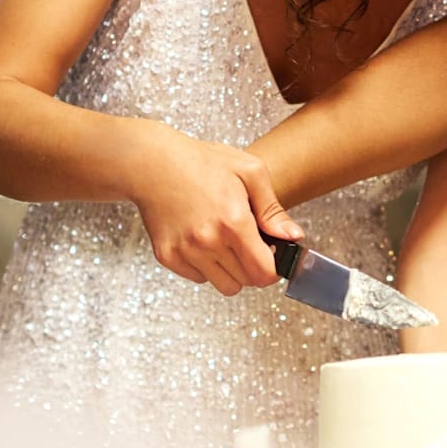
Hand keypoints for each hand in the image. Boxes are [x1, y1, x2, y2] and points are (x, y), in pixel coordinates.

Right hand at [129, 128, 303, 295]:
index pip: (264, 272)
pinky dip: (206, 267)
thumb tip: (293, 237)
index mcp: (233, 222)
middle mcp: (208, 242)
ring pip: (223, 285)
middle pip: (246, 282)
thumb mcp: (250, 172)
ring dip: (232, 270)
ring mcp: (185, 252)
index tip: (273, 254)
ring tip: (227, 242)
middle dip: (255, 266)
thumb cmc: (202, 162)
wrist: (153, 163)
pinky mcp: (167, 256)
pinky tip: (205, 241)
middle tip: (250, 243)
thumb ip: (273, 210)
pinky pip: (198, 278)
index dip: (274, 267)